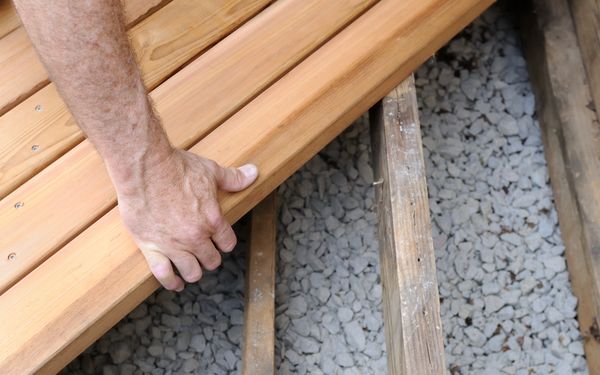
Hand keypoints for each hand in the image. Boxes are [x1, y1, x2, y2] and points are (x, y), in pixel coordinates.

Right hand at [114, 149, 257, 290]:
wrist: (145, 169)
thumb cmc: (178, 167)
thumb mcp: (210, 171)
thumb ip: (233, 178)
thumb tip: (253, 173)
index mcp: (213, 220)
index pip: (227, 243)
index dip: (224, 242)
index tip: (220, 241)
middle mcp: (196, 237)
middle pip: (211, 260)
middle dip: (210, 258)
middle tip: (205, 254)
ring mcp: (174, 245)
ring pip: (191, 272)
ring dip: (194, 272)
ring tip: (192, 270)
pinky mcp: (151, 247)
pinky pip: (163, 274)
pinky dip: (171, 282)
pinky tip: (175, 284)